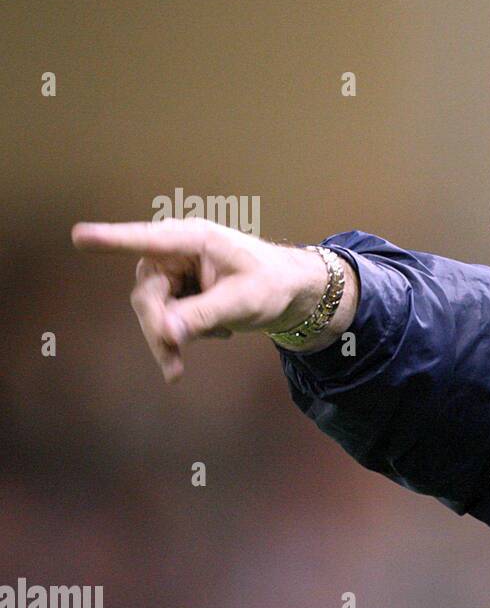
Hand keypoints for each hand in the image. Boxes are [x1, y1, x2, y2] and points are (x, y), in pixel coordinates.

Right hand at [72, 217, 340, 382]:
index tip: (79, 237)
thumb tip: (166, 333)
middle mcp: (177, 252)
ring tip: (177, 370)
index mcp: (195, 239)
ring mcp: (174, 272)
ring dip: (166, 341)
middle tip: (172, 363)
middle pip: (147, 294)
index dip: (112, 239)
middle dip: (157, 329)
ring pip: (151, 312)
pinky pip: (164, 319)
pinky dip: (179, 337)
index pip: (148, 240)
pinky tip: (216, 335)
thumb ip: (203, 315)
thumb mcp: (243, 302)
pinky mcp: (177, 291)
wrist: (293, 294)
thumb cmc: (273, 284)